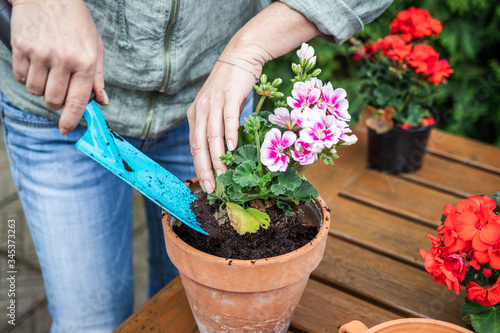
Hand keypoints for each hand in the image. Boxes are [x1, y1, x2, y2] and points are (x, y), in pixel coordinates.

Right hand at [10, 0, 107, 134]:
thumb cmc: (76, 23)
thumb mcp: (95, 48)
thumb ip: (97, 78)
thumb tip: (102, 102)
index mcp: (85, 62)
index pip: (76, 102)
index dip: (70, 120)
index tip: (66, 130)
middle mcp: (63, 60)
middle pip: (53, 101)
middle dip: (55, 102)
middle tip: (58, 90)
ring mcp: (40, 54)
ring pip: (35, 91)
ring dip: (40, 88)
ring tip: (47, 72)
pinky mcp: (21, 48)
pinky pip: (20, 77)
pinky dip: (26, 77)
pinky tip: (35, 64)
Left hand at [187, 55, 259, 193]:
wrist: (239, 57)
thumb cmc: (229, 86)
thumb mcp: (216, 108)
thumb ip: (215, 127)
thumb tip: (220, 151)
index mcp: (195, 115)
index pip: (194, 146)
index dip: (199, 166)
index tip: (206, 184)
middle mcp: (200, 110)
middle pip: (199, 144)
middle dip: (204, 168)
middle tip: (210, 187)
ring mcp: (214, 103)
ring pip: (212, 135)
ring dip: (217, 157)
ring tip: (223, 173)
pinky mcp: (229, 97)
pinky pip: (228, 119)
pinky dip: (230, 134)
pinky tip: (232, 148)